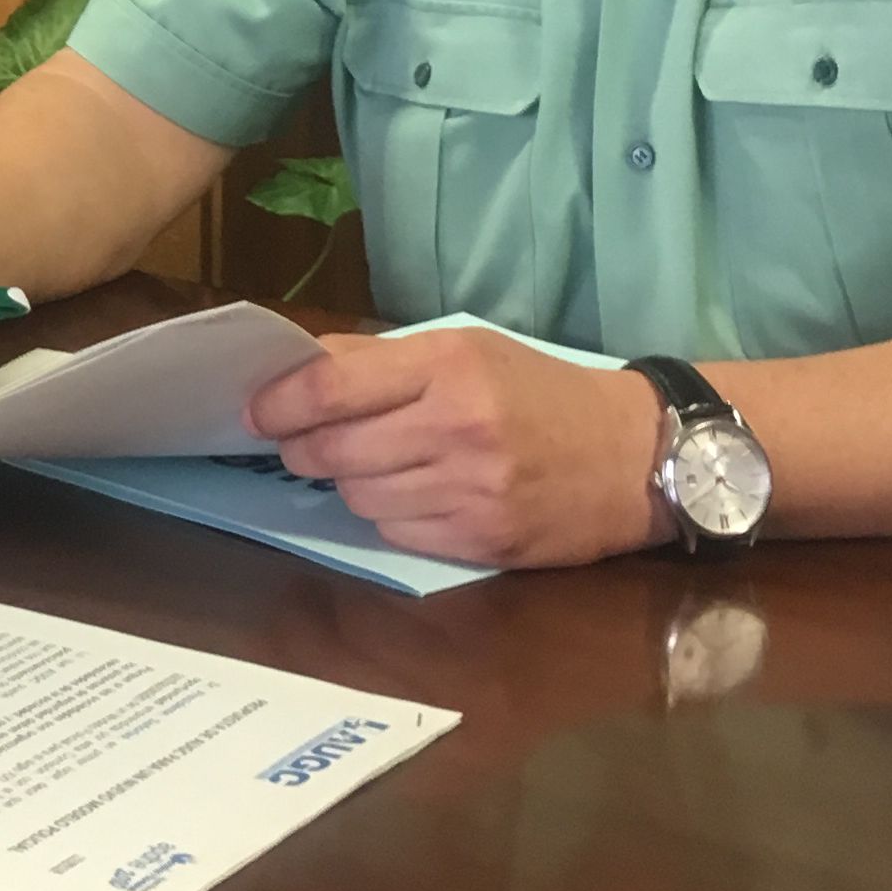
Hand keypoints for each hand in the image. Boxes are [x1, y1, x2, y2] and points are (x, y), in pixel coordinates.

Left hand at [244, 328, 666, 566]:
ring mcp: (472, 491)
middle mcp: (457, 429)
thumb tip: (301, 366)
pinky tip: (411, 494)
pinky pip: (396, 532)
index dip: (280, 402)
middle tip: (301, 442)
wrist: (636, 456)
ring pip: (359, 496)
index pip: (332, 388)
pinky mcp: (483, 541)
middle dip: (304, 448)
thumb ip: (381, 358)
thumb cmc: (541, 392)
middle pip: (334, 449)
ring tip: (371, 464)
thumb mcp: (467, 349)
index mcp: (449, 369)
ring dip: (348, 482)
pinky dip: (388, 515)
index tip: (255, 410)